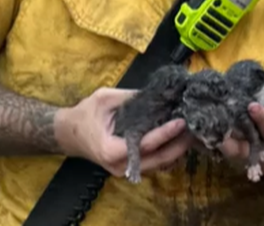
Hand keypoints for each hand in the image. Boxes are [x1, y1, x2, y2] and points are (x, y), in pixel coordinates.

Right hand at [54, 88, 191, 178]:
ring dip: (176, 149)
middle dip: (179, 144)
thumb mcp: (106, 98)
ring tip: (192, 131)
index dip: (165, 133)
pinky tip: (179, 138)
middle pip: (157, 159)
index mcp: (110, 149)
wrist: (68, 133)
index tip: (182, 121)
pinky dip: (168, 152)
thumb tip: (161, 93)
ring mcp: (125, 170)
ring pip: (158, 164)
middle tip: (195, 127)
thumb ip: (132, 98)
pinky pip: (154, 163)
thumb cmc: (85, 114)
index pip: (145, 144)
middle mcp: (119, 165)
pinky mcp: (130, 168)